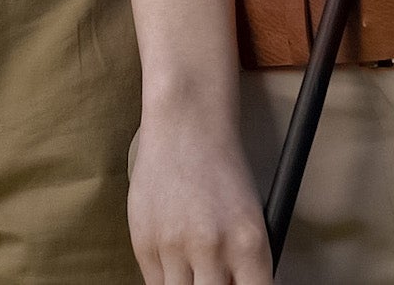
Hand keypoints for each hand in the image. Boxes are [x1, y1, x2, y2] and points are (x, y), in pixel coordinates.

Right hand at [128, 114, 273, 284]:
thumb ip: (243, 264)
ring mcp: (174, 246)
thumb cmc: (222, 169)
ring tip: (195, 267)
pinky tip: (176, 258)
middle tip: (214, 277)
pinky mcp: (144, 242)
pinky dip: (168, 279)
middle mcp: (212, 248)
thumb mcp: (250, 217)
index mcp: (249, 243)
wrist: (185, 124)